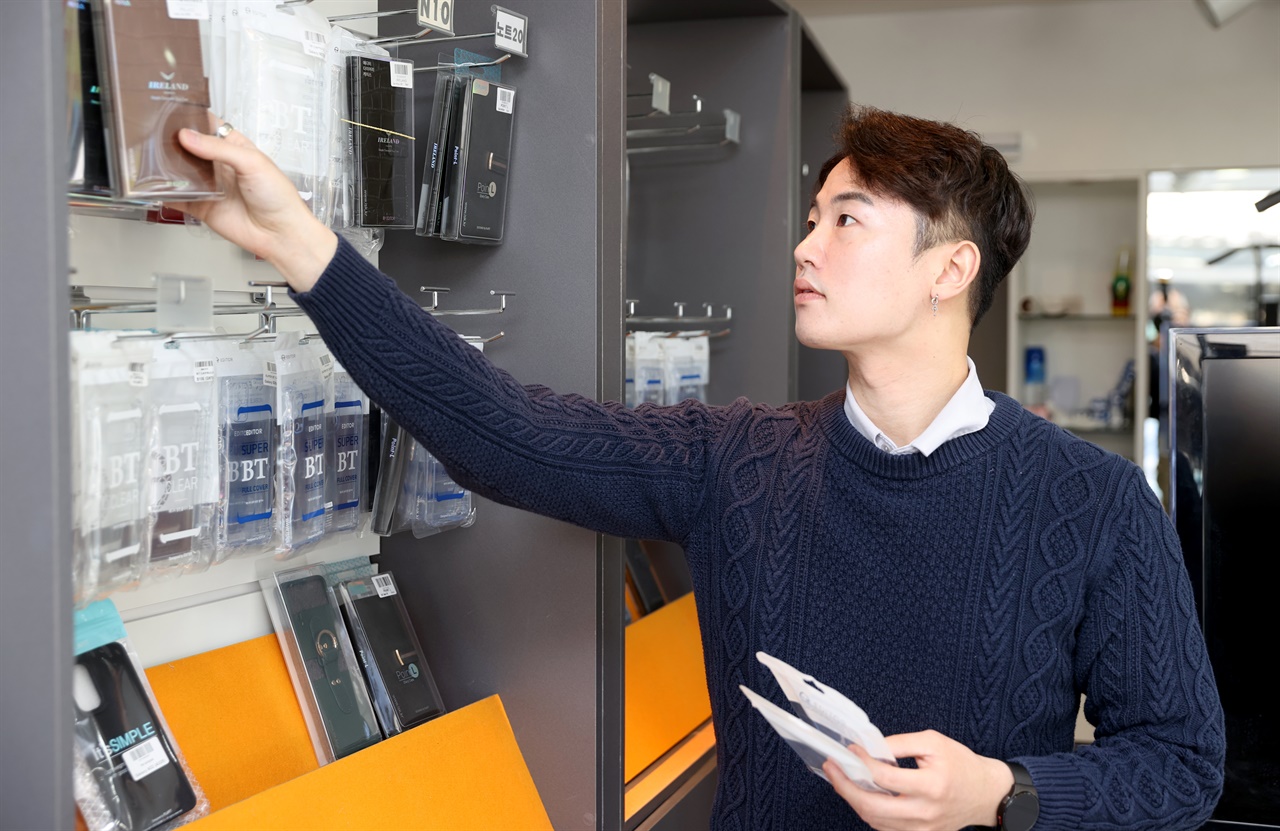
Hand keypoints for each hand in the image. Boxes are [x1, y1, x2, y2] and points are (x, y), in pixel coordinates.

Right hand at [164, 123, 336, 292]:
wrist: (280, 234)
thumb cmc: (278, 197)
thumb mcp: (252, 163)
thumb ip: (219, 149)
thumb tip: (189, 137)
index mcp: (234, 147)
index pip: (207, 126)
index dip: (190, 118)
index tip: (169, 111)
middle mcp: (219, 165)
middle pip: (188, 147)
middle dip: (172, 141)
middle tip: (153, 134)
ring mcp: (209, 185)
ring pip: (179, 171)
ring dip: (166, 166)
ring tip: (149, 157)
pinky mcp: (201, 206)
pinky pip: (177, 198)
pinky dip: (165, 193)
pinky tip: (155, 187)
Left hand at [822, 730, 1013, 830]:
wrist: (986, 793)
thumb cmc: (961, 764)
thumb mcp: (933, 742)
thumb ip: (899, 743)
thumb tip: (870, 747)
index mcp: (931, 785)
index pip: (885, 778)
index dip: (863, 763)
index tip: (851, 750)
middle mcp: (926, 811)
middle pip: (873, 807)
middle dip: (845, 787)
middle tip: (832, 769)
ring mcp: (923, 828)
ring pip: (876, 821)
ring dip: (853, 801)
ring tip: (841, 780)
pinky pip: (887, 829)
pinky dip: (869, 814)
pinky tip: (861, 796)